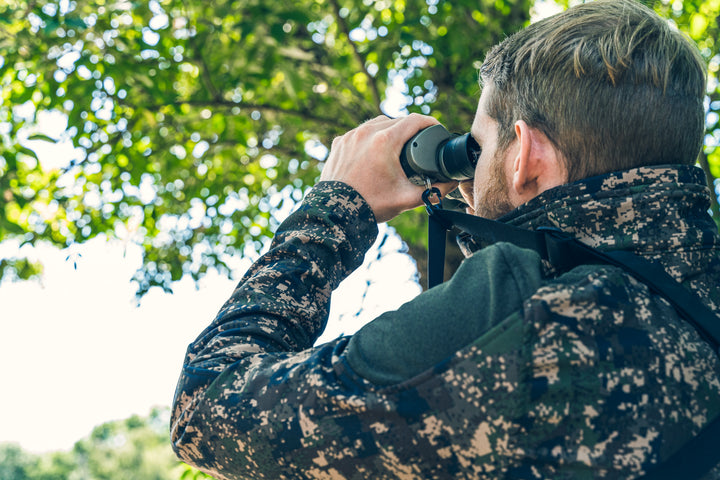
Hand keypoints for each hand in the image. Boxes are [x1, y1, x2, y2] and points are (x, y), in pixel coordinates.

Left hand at [320, 114, 457, 222]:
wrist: (337, 213)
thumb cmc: (371, 205)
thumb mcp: (407, 199)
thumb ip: (435, 191)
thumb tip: (453, 183)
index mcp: (385, 141)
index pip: (414, 121)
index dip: (429, 122)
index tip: (436, 128)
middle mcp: (366, 133)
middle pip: (395, 120)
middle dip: (409, 128)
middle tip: (418, 141)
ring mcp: (350, 136)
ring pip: (376, 124)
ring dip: (388, 130)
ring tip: (398, 143)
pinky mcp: (339, 143)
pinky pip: (358, 133)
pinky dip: (369, 138)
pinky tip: (374, 150)